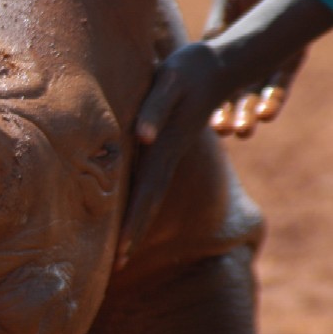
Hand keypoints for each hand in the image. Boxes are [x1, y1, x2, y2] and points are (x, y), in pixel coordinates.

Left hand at [117, 43, 226, 269]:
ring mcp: (168, 153)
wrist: (216, 66)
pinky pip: (151, 180)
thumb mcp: (170, 82)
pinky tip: (130, 213)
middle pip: (148, 202)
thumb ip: (155, 109)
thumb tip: (144, 138)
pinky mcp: (166, 145)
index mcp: (164, 148)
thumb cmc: (187, 71)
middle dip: (133, 234)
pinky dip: (140, 202)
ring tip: (121, 253)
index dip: (133, 221)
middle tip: (117, 266)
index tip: (122, 251)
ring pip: (150, 194)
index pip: (146, 192)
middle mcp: (165, 156)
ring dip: (136, 223)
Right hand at [203, 0, 299, 137]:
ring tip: (245, 130)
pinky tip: (266, 114)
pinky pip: (280, 85)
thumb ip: (218, 18)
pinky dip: (273, 99)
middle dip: (228, 116)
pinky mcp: (289, 60)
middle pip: (232, 97)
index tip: (201, 118)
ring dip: (249, 114)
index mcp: (218, 52)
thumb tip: (208, 42)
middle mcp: (241, 64)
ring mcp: (266, 64)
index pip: (210, 84)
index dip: (207, 102)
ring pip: (255, 97)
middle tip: (224, 131)